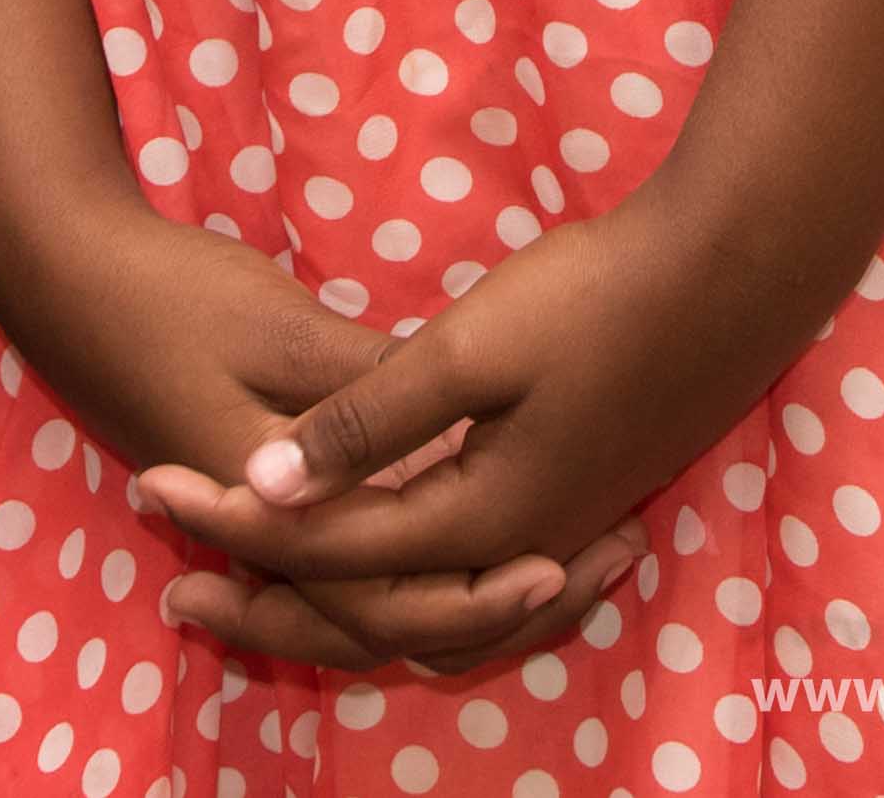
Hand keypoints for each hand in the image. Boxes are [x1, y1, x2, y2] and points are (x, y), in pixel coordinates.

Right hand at [0, 190, 643, 677]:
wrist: (71, 280)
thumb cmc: (175, 295)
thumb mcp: (278, 325)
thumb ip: (363, 388)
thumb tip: (457, 423)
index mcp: (277, 507)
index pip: (386, 591)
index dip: (478, 589)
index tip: (560, 562)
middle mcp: (271, 537)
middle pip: (385, 617)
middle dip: (487, 610)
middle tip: (585, 574)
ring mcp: (263, 519)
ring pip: (369, 597)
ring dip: (456, 591)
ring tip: (556, 567)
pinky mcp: (263, 488)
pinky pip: (351, 553)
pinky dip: (414, 555)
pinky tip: (465, 527)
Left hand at [136, 177, 828, 625]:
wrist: (730, 272)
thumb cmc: (599, 295)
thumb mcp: (474, 346)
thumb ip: (368, 423)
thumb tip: (264, 488)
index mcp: (479, 516)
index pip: (328, 546)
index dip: (236, 525)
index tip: (153, 493)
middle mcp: (514, 547)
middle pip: (369, 611)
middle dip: (269, 599)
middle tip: (179, 588)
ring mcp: (553, 528)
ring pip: (421, 607)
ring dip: (335, 597)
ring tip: (261, 582)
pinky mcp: (576, 495)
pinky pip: (467, 577)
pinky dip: (406, 579)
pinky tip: (383, 534)